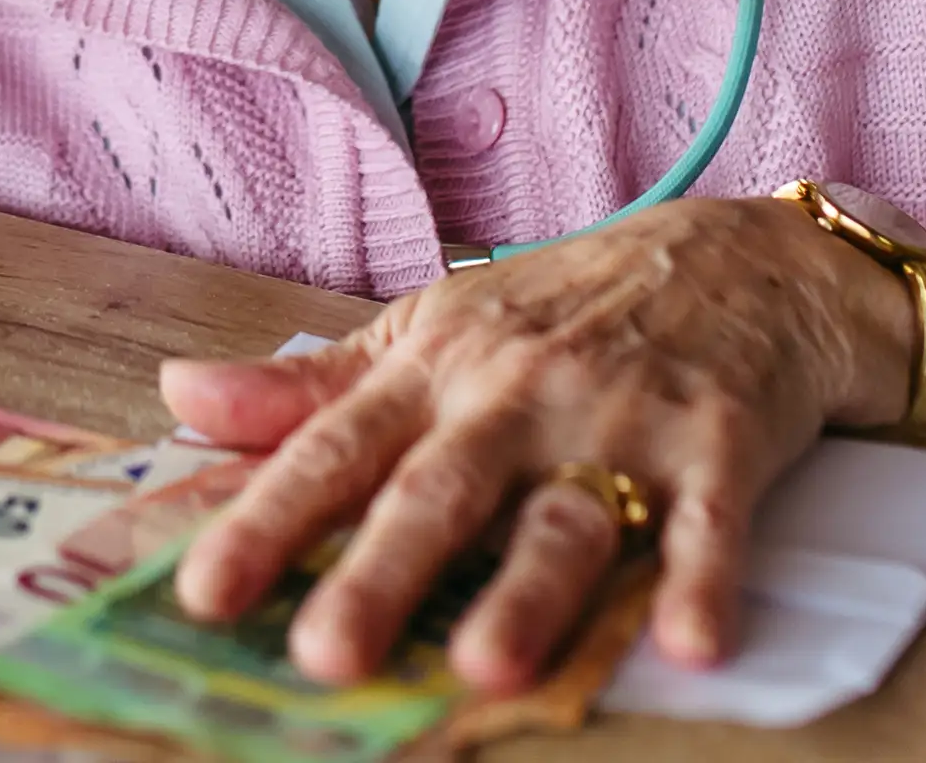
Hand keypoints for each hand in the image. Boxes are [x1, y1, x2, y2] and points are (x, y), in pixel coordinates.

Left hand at [155, 198, 910, 695]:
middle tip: (325, 652)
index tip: (205, 591)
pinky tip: (690, 643)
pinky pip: (710, 524)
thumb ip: (310, 385)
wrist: (745, 257)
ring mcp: (620, 419)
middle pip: (439, 491)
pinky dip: (703, 582)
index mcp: (435, 368)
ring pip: (565, 518)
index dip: (268, 517)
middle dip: (381, 572)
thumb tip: (179, 396)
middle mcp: (518, 393)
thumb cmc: (568, 306)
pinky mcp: (720, 443)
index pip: (335, 448)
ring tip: (487, 667)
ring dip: (528, 592)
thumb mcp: (432, 327)